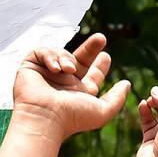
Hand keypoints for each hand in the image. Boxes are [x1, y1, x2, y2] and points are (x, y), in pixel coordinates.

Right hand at [12, 33, 129, 140]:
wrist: (44, 118)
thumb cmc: (72, 118)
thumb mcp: (102, 111)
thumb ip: (117, 98)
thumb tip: (127, 83)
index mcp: (78, 91)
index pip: (91, 73)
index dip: (100, 64)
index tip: (106, 56)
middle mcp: (62, 82)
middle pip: (78, 58)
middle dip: (90, 47)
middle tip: (101, 38)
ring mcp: (46, 74)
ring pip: (61, 54)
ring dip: (67, 58)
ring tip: (69, 69)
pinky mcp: (30, 67)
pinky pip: (41, 52)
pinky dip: (50, 56)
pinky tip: (55, 67)